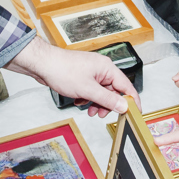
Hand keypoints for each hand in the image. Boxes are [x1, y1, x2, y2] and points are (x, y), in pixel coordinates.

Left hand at [4, 37, 140, 117]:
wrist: (43, 64)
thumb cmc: (62, 70)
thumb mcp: (88, 90)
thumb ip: (107, 99)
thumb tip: (123, 106)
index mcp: (107, 68)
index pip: (126, 86)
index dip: (132, 101)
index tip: (136, 112)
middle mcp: (102, 69)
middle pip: (113, 91)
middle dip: (108, 104)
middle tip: (102, 114)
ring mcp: (92, 72)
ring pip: (101, 92)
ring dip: (96, 103)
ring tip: (90, 110)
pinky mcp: (83, 76)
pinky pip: (91, 90)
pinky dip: (87, 98)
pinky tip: (79, 101)